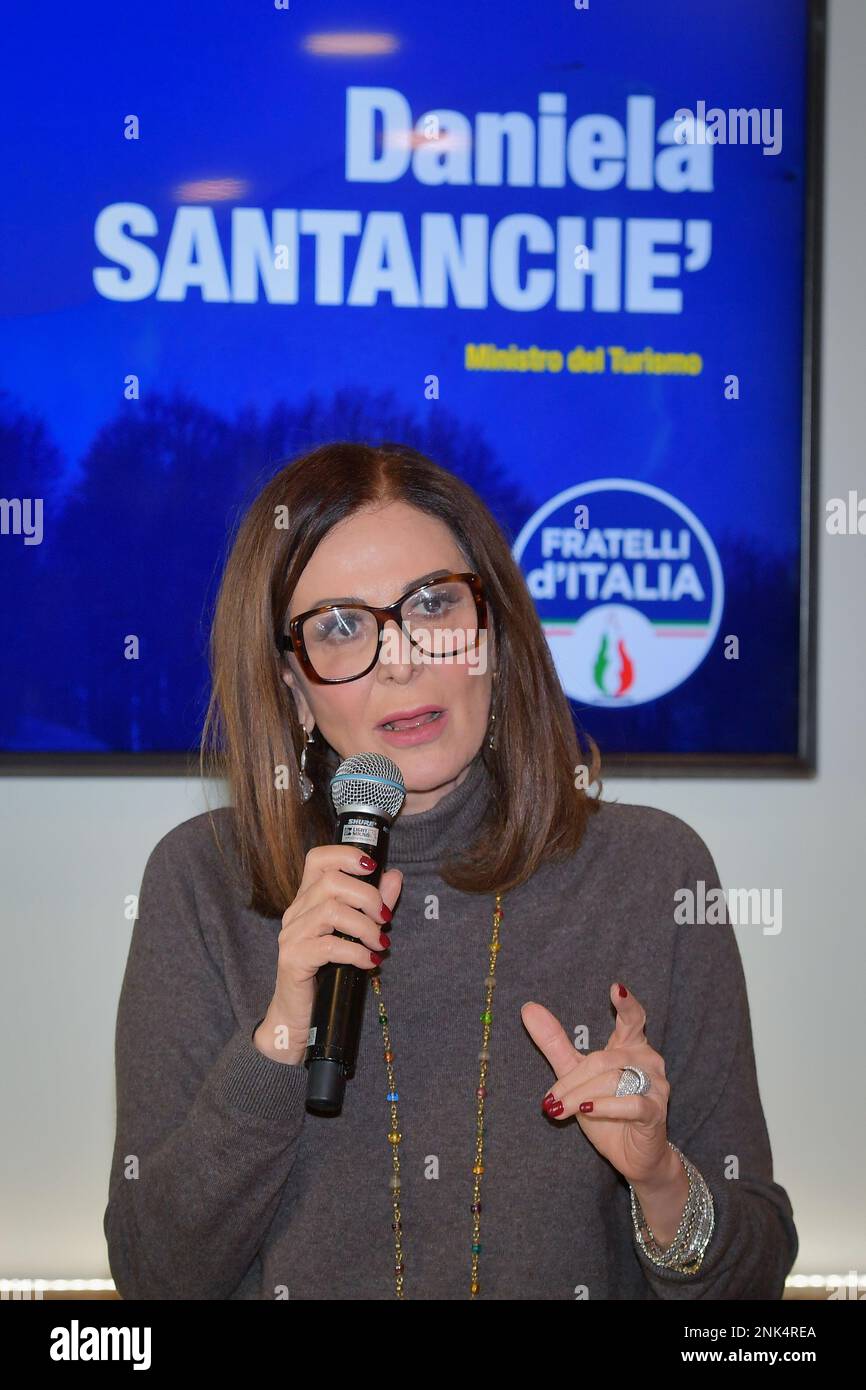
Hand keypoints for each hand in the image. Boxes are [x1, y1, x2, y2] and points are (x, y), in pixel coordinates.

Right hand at [255, 846, 402, 1063]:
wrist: (299, 1016)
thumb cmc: (327, 971)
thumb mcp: (355, 933)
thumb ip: (374, 904)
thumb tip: (394, 875)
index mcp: (308, 898)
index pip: (318, 858)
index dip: (345, 854)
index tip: (372, 866)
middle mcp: (296, 911)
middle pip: (332, 881)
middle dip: (367, 896)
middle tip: (385, 919)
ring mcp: (292, 934)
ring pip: (332, 911)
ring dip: (365, 926)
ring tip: (379, 944)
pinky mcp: (293, 959)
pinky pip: (329, 946)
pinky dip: (357, 952)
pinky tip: (370, 962)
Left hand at [521, 984, 673, 1189]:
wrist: (633, 1156)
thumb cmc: (607, 1110)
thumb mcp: (576, 1075)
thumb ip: (556, 1043)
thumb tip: (528, 1008)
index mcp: (631, 1046)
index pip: (633, 1018)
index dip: (626, 1003)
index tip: (616, 988)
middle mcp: (648, 1061)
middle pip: (603, 1059)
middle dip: (572, 1080)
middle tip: (550, 1100)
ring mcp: (656, 1086)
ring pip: (612, 1080)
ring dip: (580, 1096)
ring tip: (560, 1110)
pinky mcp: (656, 1111)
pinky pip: (630, 1103)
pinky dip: (605, 1106)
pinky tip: (588, 1110)